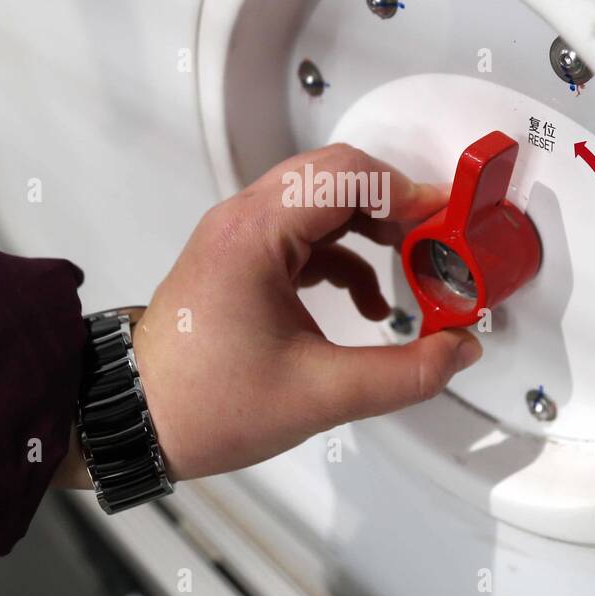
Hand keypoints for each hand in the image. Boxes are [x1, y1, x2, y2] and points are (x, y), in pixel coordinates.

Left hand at [127, 144, 481, 482]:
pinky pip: (305, 234)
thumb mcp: (320, 394)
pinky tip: (368, 303)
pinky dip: (345, 255)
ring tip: (415, 267)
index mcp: (255, 233)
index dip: (406, 192)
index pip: (346, 175)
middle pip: (335, 176)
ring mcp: (238, 236)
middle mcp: (242, 220)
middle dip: (395, 205)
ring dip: (372, 228)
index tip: (448, 221)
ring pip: (321, 202)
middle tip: (439, 239)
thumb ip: (404, 373)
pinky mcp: (240, 259)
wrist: (136, 420)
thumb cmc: (204, 403)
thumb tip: (458, 352)